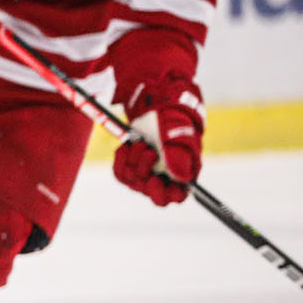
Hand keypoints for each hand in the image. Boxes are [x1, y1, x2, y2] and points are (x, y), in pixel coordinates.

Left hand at [112, 75, 203, 206]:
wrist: (156, 106)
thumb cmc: (174, 120)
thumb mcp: (178, 134)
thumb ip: (180, 156)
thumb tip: (183, 179)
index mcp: (183, 172)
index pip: (175, 197)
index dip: (164, 195)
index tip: (155, 181)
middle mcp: (165, 176)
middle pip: (150, 192)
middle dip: (144, 172)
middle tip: (148, 151)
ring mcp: (146, 171)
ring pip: (133, 181)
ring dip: (134, 160)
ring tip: (141, 142)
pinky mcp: (130, 165)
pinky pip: (120, 173)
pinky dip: (121, 159)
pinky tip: (126, 145)